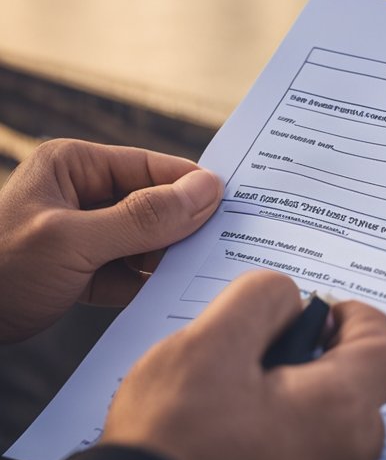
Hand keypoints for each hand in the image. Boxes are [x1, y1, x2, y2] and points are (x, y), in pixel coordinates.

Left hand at [0, 138, 222, 342]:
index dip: (193, 185)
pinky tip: (173, 294)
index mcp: (74, 165)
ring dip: (169, 258)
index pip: (151, 166)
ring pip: (145, 239)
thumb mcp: (74, 241)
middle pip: (153, 203)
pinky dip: (148, 284)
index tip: (237, 204)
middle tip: (230, 242)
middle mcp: (79, 193)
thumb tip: (208, 190)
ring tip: (205, 271)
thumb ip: (145, 217)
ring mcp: (80, 233)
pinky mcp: (79, 271)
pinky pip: (128, 272)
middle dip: (185, 225)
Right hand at [102, 270, 385, 459]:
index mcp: (340, 410)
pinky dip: (281, 428)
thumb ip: (260, 300)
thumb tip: (288, 299)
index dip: (357, 316)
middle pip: (356, 384)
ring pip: (328, 419)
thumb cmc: (170, 444)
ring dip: (294, 394)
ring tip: (235, 389)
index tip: (322, 309)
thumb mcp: (206, 345)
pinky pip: (306, 448)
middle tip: (265, 346)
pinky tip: (232, 425)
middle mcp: (346, 453)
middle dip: (317, 355)